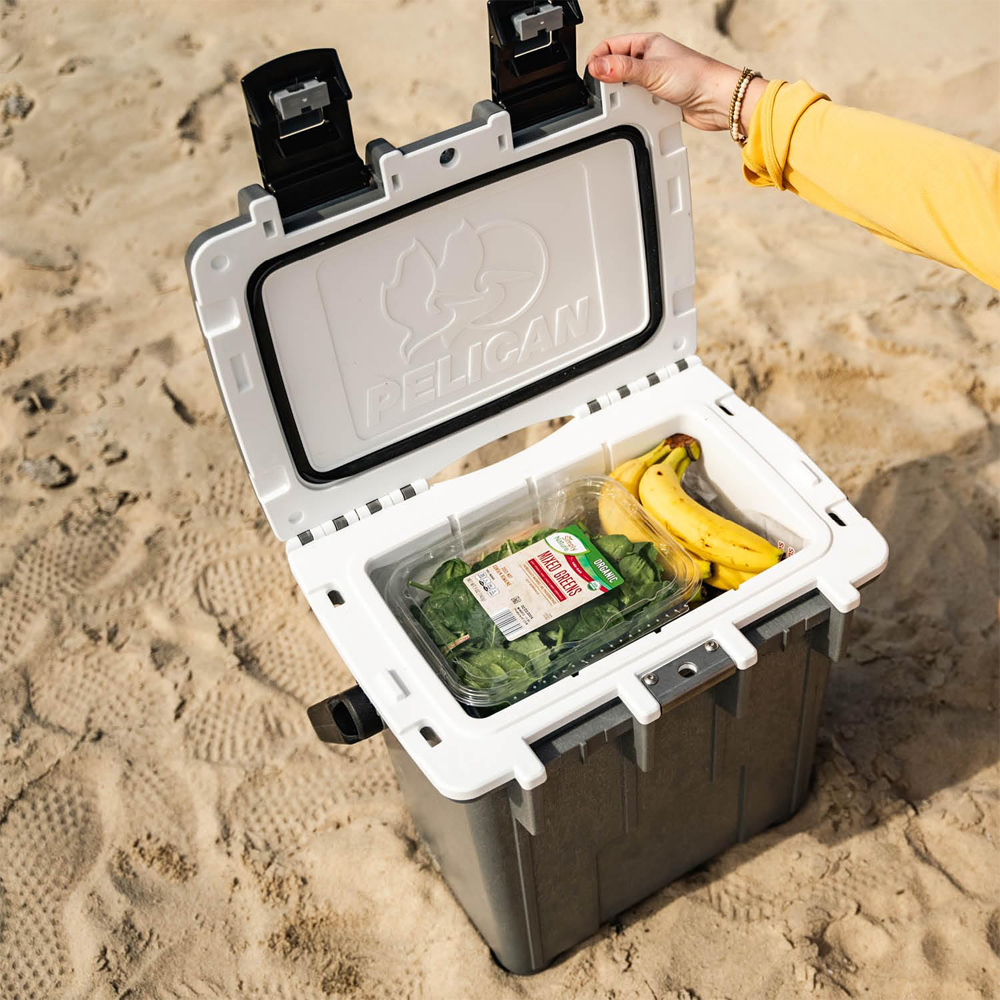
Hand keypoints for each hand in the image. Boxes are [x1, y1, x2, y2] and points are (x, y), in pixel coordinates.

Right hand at [586, 33, 766, 134]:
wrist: (718, 101)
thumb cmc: (695, 77)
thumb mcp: (652, 72)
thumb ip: (622, 70)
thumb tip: (596, 67)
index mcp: (647, 43)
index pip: (611, 46)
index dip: (598, 59)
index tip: (590, 76)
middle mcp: (649, 59)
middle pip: (616, 68)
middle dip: (609, 82)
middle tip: (606, 94)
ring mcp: (654, 79)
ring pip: (625, 88)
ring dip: (623, 98)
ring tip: (624, 103)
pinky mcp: (658, 98)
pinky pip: (637, 104)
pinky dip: (634, 109)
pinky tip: (638, 111)